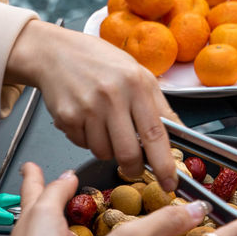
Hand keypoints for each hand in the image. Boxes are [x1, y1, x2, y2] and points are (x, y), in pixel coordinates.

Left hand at [0, 162, 76, 235]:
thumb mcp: (45, 212)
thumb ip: (56, 192)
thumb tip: (67, 175)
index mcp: (32, 214)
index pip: (32, 187)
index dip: (33, 173)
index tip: (32, 164)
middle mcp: (40, 232)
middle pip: (47, 207)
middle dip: (56, 194)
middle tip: (68, 182)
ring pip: (63, 228)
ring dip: (74, 218)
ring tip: (86, 209)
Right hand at [4, 20, 180, 188]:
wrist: (55, 53)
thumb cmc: (101, 62)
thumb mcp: (138, 74)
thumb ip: (160, 105)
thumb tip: (181, 133)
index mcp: (136, 84)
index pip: (155, 133)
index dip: (164, 164)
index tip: (170, 182)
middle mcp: (112, 96)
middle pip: (128, 153)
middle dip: (134, 167)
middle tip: (135, 165)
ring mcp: (87, 108)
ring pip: (104, 153)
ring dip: (109, 150)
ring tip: (106, 126)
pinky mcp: (66, 117)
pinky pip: (84, 146)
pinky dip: (89, 140)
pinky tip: (88, 120)